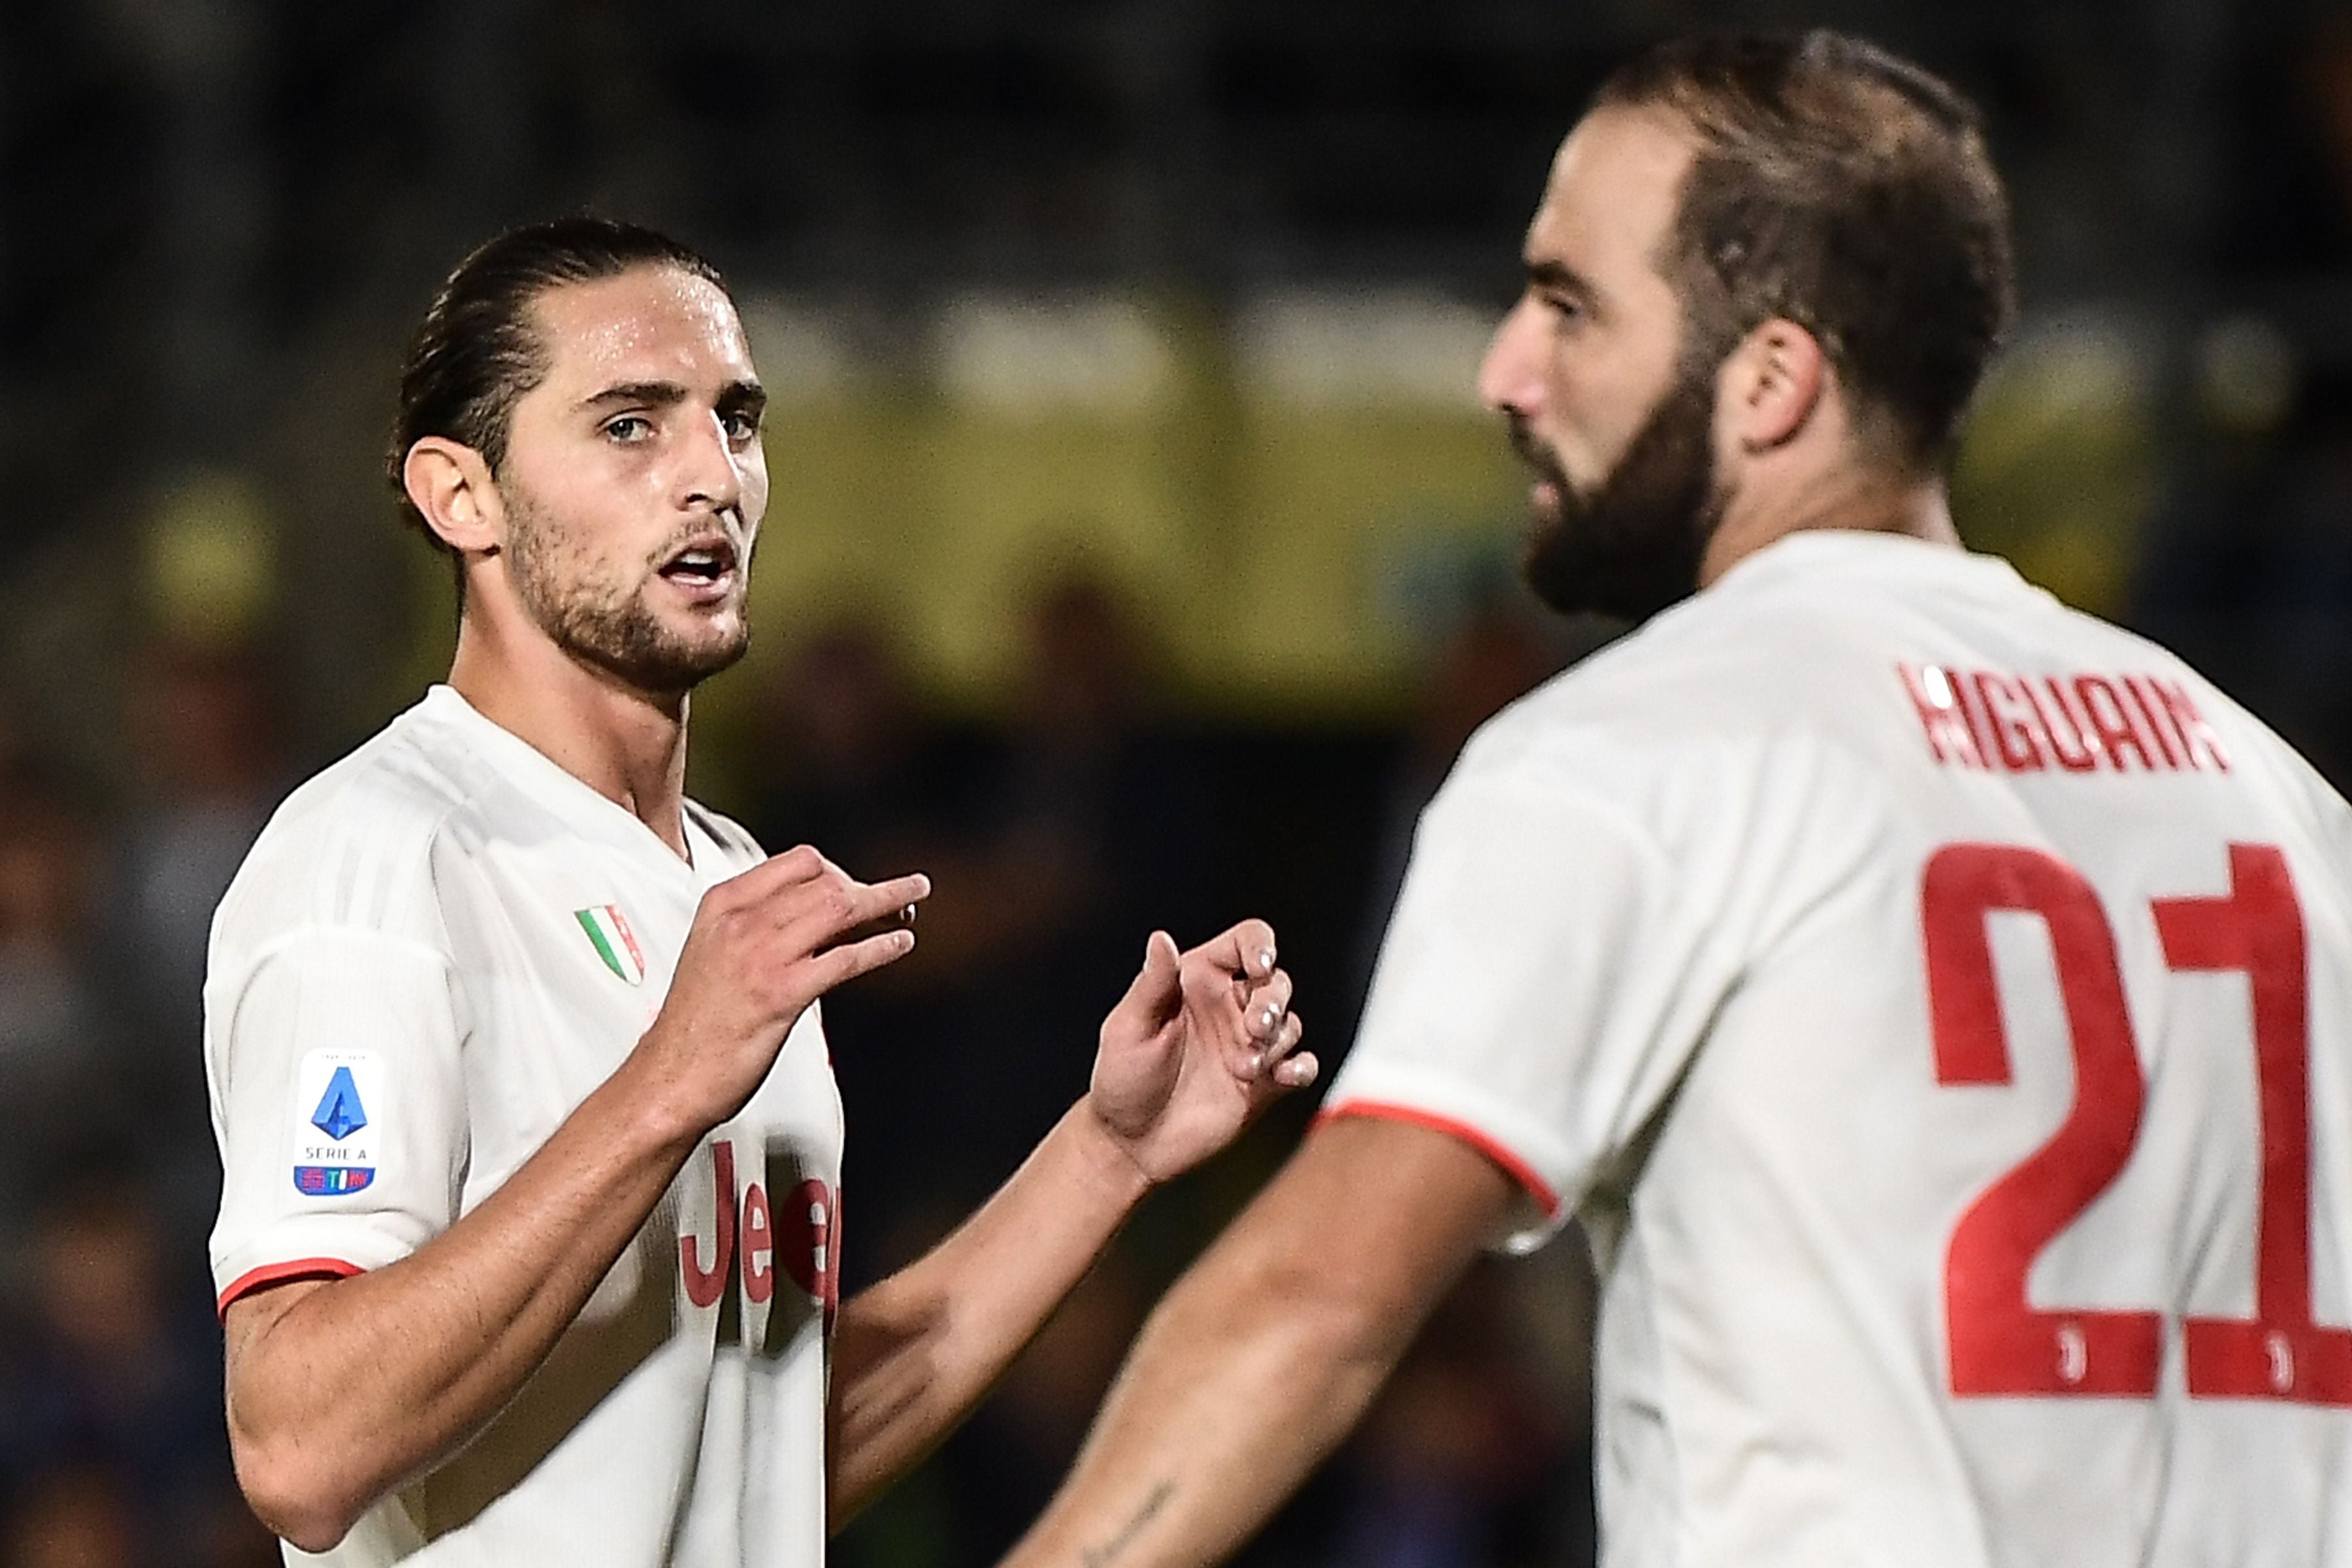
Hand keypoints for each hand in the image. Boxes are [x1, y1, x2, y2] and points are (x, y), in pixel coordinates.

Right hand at [631, 845, 929, 1140]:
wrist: (669, 1076)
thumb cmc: (695, 1024)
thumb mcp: (716, 952)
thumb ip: (759, 927)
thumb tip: (817, 918)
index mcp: (724, 905)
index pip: (798, 862)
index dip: (838, 870)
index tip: (857, 883)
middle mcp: (743, 922)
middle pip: (826, 881)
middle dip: (869, 887)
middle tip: (901, 895)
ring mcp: (763, 956)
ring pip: (840, 908)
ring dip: (887, 903)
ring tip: (910, 904)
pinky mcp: (782, 993)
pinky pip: (846, 957)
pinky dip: (882, 946)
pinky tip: (898, 943)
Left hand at [1086, 919, 1315, 1186]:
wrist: (1132, 1142)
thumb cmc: (1122, 1078)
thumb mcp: (1129, 1028)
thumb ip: (1152, 983)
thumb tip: (1160, 937)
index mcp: (1199, 980)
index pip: (1246, 942)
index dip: (1261, 946)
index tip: (1259, 967)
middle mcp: (1230, 1006)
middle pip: (1277, 983)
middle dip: (1273, 1002)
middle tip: (1254, 1029)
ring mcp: (1249, 1045)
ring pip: (1289, 1024)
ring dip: (1276, 1042)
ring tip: (1243, 1069)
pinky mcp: (1265, 1083)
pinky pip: (1302, 1065)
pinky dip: (1302, 1067)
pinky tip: (1285, 1076)